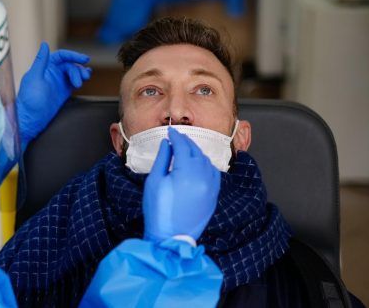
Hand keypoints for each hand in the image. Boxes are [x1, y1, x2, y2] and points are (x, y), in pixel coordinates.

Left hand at [16, 42, 90, 144]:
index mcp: (44, 67)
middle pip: (69, 65)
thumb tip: (44, 44)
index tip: (84, 59)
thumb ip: (40, 61)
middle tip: (83, 78)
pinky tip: (86, 78)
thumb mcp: (34, 77)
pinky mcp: (63, 92)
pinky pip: (73, 82)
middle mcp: (52, 73)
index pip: (61, 56)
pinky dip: (80, 78)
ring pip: (73, 73)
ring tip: (84, 80)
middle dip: (78, 69)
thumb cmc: (30, 99)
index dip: (73, 55)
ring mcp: (58, 82)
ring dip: (81, 74)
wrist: (31, 119)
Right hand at [143, 127, 220, 242]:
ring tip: (185, 149)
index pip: (183, 146)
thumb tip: (166, 144)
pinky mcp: (214, 196)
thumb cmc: (158, 211)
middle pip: (196, 151)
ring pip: (206, 161)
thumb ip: (162, 159)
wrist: (171, 237)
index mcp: (186, 172)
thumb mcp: (154, 182)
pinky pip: (213, 173)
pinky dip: (206, 165)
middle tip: (177, 137)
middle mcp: (203, 176)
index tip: (170, 131)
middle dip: (186, 142)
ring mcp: (211, 186)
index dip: (176, 137)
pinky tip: (198, 164)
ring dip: (196, 152)